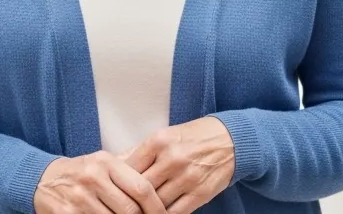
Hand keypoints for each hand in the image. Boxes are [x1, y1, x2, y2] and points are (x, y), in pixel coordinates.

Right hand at [34, 151, 168, 213]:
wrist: (43, 180)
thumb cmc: (81, 173)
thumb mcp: (103, 163)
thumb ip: (129, 170)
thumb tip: (161, 184)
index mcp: (106, 162)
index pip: (141, 188)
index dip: (156, 207)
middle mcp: (92, 176)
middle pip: (130, 209)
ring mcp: (79, 196)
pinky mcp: (68, 213)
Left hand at [119, 118, 234, 213]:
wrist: (230, 139)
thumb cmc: (191, 138)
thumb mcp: (164, 136)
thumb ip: (138, 152)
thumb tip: (113, 165)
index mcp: (158, 141)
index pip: (128, 168)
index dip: (118, 183)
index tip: (113, 191)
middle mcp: (171, 159)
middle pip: (140, 188)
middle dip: (130, 200)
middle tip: (123, 206)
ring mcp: (187, 177)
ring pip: (156, 204)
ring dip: (146, 210)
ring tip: (138, 212)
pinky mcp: (200, 193)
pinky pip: (176, 213)